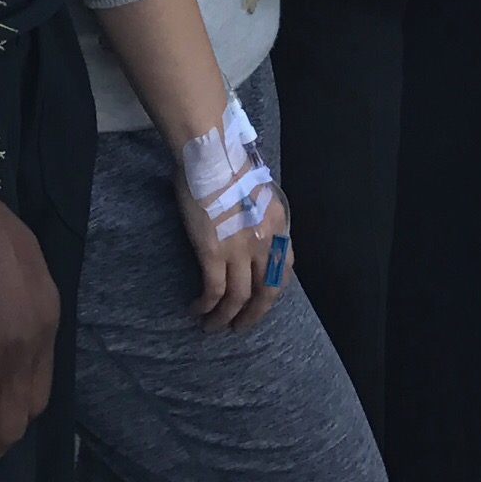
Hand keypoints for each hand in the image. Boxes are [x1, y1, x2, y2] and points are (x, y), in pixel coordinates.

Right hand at [176, 170, 291, 333]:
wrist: (211, 153)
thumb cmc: (228, 165)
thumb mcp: (258, 194)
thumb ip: (259, 218)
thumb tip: (248, 236)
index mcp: (279, 226)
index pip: (284, 271)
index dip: (271, 293)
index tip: (258, 302)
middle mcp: (266, 242)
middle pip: (265, 293)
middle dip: (252, 316)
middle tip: (238, 328)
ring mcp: (241, 249)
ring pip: (238, 299)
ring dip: (224, 319)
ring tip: (212, 328)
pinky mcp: (214, 253)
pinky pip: (214, 292)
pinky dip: (206, 307)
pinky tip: (196, 311)